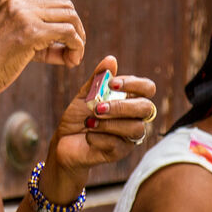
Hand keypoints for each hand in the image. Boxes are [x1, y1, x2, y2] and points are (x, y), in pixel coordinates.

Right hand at [0, 0, 85, 97]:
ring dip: (79, 39)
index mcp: (11, 4)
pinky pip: (68, 33)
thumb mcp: (16, 46)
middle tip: (75, 51)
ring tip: (73, 59)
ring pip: (70, 17)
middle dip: (77, 29)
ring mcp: (24, 16)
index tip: (66, 47)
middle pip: (65, 6)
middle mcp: (18, 5)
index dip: (65, 25)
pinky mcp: (31, 32)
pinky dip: (76, 47)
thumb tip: (70, 48)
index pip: (51, 6)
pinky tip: (71, 62)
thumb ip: (40, 42)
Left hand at [37, 57, 156, 201]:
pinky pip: (117, 144)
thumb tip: (111, 59)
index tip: (112, 84)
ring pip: (135, 128)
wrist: (63, 141)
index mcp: (130, 99)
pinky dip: (99, 138)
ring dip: (109, 123)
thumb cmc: (78, 116)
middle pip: (146, 108)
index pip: (148, 88)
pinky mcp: (120, 152)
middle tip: (98, 108)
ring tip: (90, 122)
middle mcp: (135, 117)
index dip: (134, 84)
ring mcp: (129, 136)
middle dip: (121, 107)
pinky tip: (88, 136)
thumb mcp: (85, 95)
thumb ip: (98, 79)